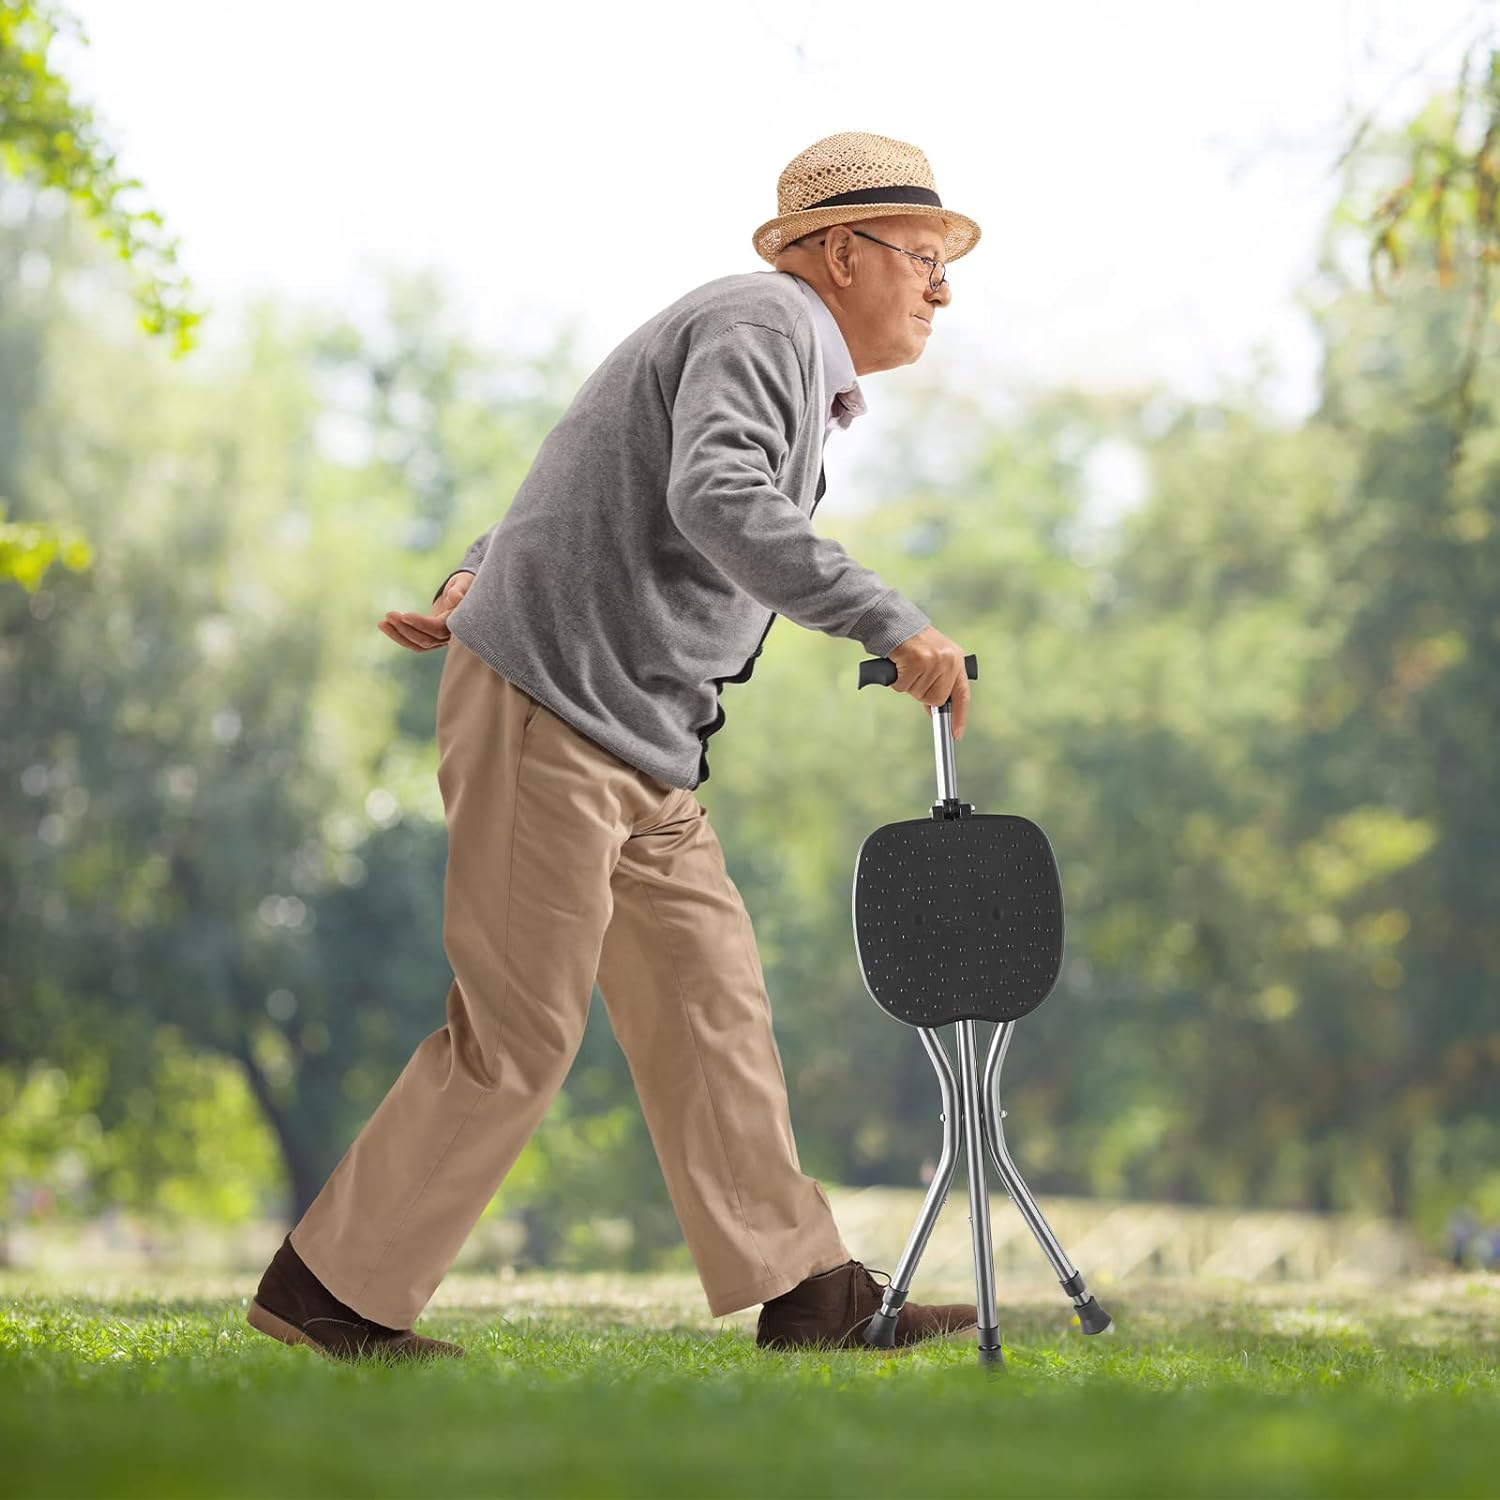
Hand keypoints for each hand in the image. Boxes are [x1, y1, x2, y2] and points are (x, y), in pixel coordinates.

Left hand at [379, 571, 472, 651]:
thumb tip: (454, 597)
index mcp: (458, 623)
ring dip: (398, 635)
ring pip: (418, 644)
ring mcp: (440, 640)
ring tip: (382, 623)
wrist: (464, 592)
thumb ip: (459, 590)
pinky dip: (398, 636)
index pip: (437, 629)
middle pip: (426, 639)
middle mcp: (450, 636)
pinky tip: (384, 626)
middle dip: (405, 629)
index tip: (405, 615)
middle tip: (389, 614)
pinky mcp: (431, 638)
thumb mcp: (464, 583)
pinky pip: (414, 642)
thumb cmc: (465, 585)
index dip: (421, 624)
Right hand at [888, 623, 970, 739]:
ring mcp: (934, 660)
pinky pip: (904, 686)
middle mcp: (949, 660)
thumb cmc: (912, 643)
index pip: (962, 695)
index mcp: (956, 660)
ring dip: (908, 684)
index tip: (957, 734)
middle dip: (922, 693)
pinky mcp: (917, 660)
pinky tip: (898, 665)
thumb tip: (934, 708)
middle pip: (936, 699)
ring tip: (906, 666)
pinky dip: (897, 680)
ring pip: (918, 693)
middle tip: (914, 676)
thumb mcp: (933, 660)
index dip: (960, 716)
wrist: (894, 622)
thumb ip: (938, 682)